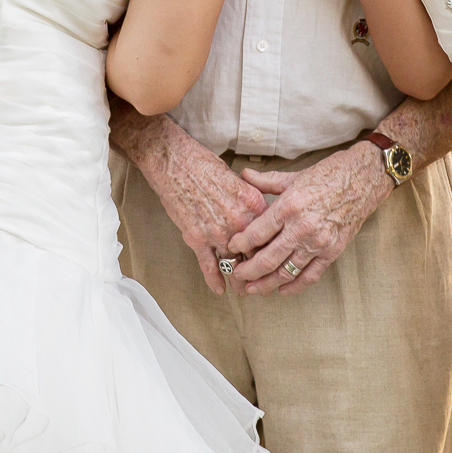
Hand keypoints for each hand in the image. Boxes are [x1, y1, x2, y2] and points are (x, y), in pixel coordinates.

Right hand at [138, 133, 267, 294]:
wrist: (174, 162)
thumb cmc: (204, 165)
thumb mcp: (238, 179)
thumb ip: (250, 200)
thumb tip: (258, 214)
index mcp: (253, 203)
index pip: (271, 233)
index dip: (275, 248)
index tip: (277, 257)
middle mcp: (238, 221)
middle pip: (256, 253)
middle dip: (260, 270)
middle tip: (264, 281)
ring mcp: (217, 232)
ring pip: (234, 264)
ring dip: (239, 280)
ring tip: (244, 290)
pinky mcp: (196, 238)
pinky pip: (209, 265)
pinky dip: (214, 279)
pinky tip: (219, 289)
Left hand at [226, 142, 393, 295]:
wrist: (364, 179)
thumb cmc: (329, 174)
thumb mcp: (293, 175)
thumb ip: (266, 180)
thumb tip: (243, 175)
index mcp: (289, 206)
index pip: (256, 234)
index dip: (239, 244)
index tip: (231, 248)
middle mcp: (302, 228)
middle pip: (267, 259)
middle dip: (247, 271)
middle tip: (236, 275)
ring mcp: (318, 242)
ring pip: (286, 272)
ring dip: (266, 284)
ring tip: (253, 289)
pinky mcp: (332, 251)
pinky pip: (309, 276)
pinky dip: (294, 287)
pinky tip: (281, 290)